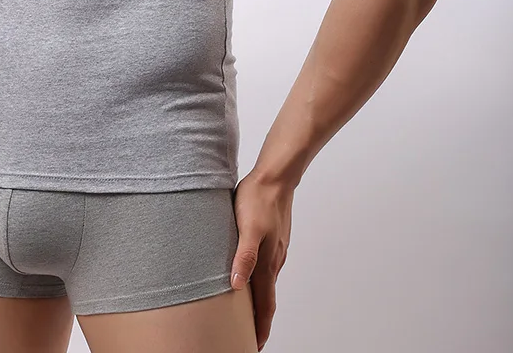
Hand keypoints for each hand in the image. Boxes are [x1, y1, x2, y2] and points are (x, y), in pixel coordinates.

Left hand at [230, 170, 294, 350]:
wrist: (275, 177)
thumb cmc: (258, 199)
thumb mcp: (247, 228)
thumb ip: (243, 257)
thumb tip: (237, 286)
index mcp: (267, 262)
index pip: (265, 304)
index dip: (260, 326)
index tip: (256, 345)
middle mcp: (274, 259)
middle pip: (267, 297)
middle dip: (260, 319)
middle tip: (252, 336)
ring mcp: (275, 248)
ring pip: (267, 281)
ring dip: (260, 300)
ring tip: (250, 312)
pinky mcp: (273, 237)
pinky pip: (266, 266)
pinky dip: (260, 280)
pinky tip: (252, 275)